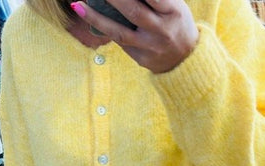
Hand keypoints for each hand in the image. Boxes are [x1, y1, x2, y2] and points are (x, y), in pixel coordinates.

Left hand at [70, 0, 198, 72]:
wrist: (186, 60)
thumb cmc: (176, 23)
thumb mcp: (175, 5)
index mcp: (174, 12)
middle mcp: (162, 31)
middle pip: (133, 11)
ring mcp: (150, 47)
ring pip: (119, 32)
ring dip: (96, 17)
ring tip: (78, 4)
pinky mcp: (141, 59)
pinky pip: (120, 41)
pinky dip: (104, 28)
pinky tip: (89, 15)